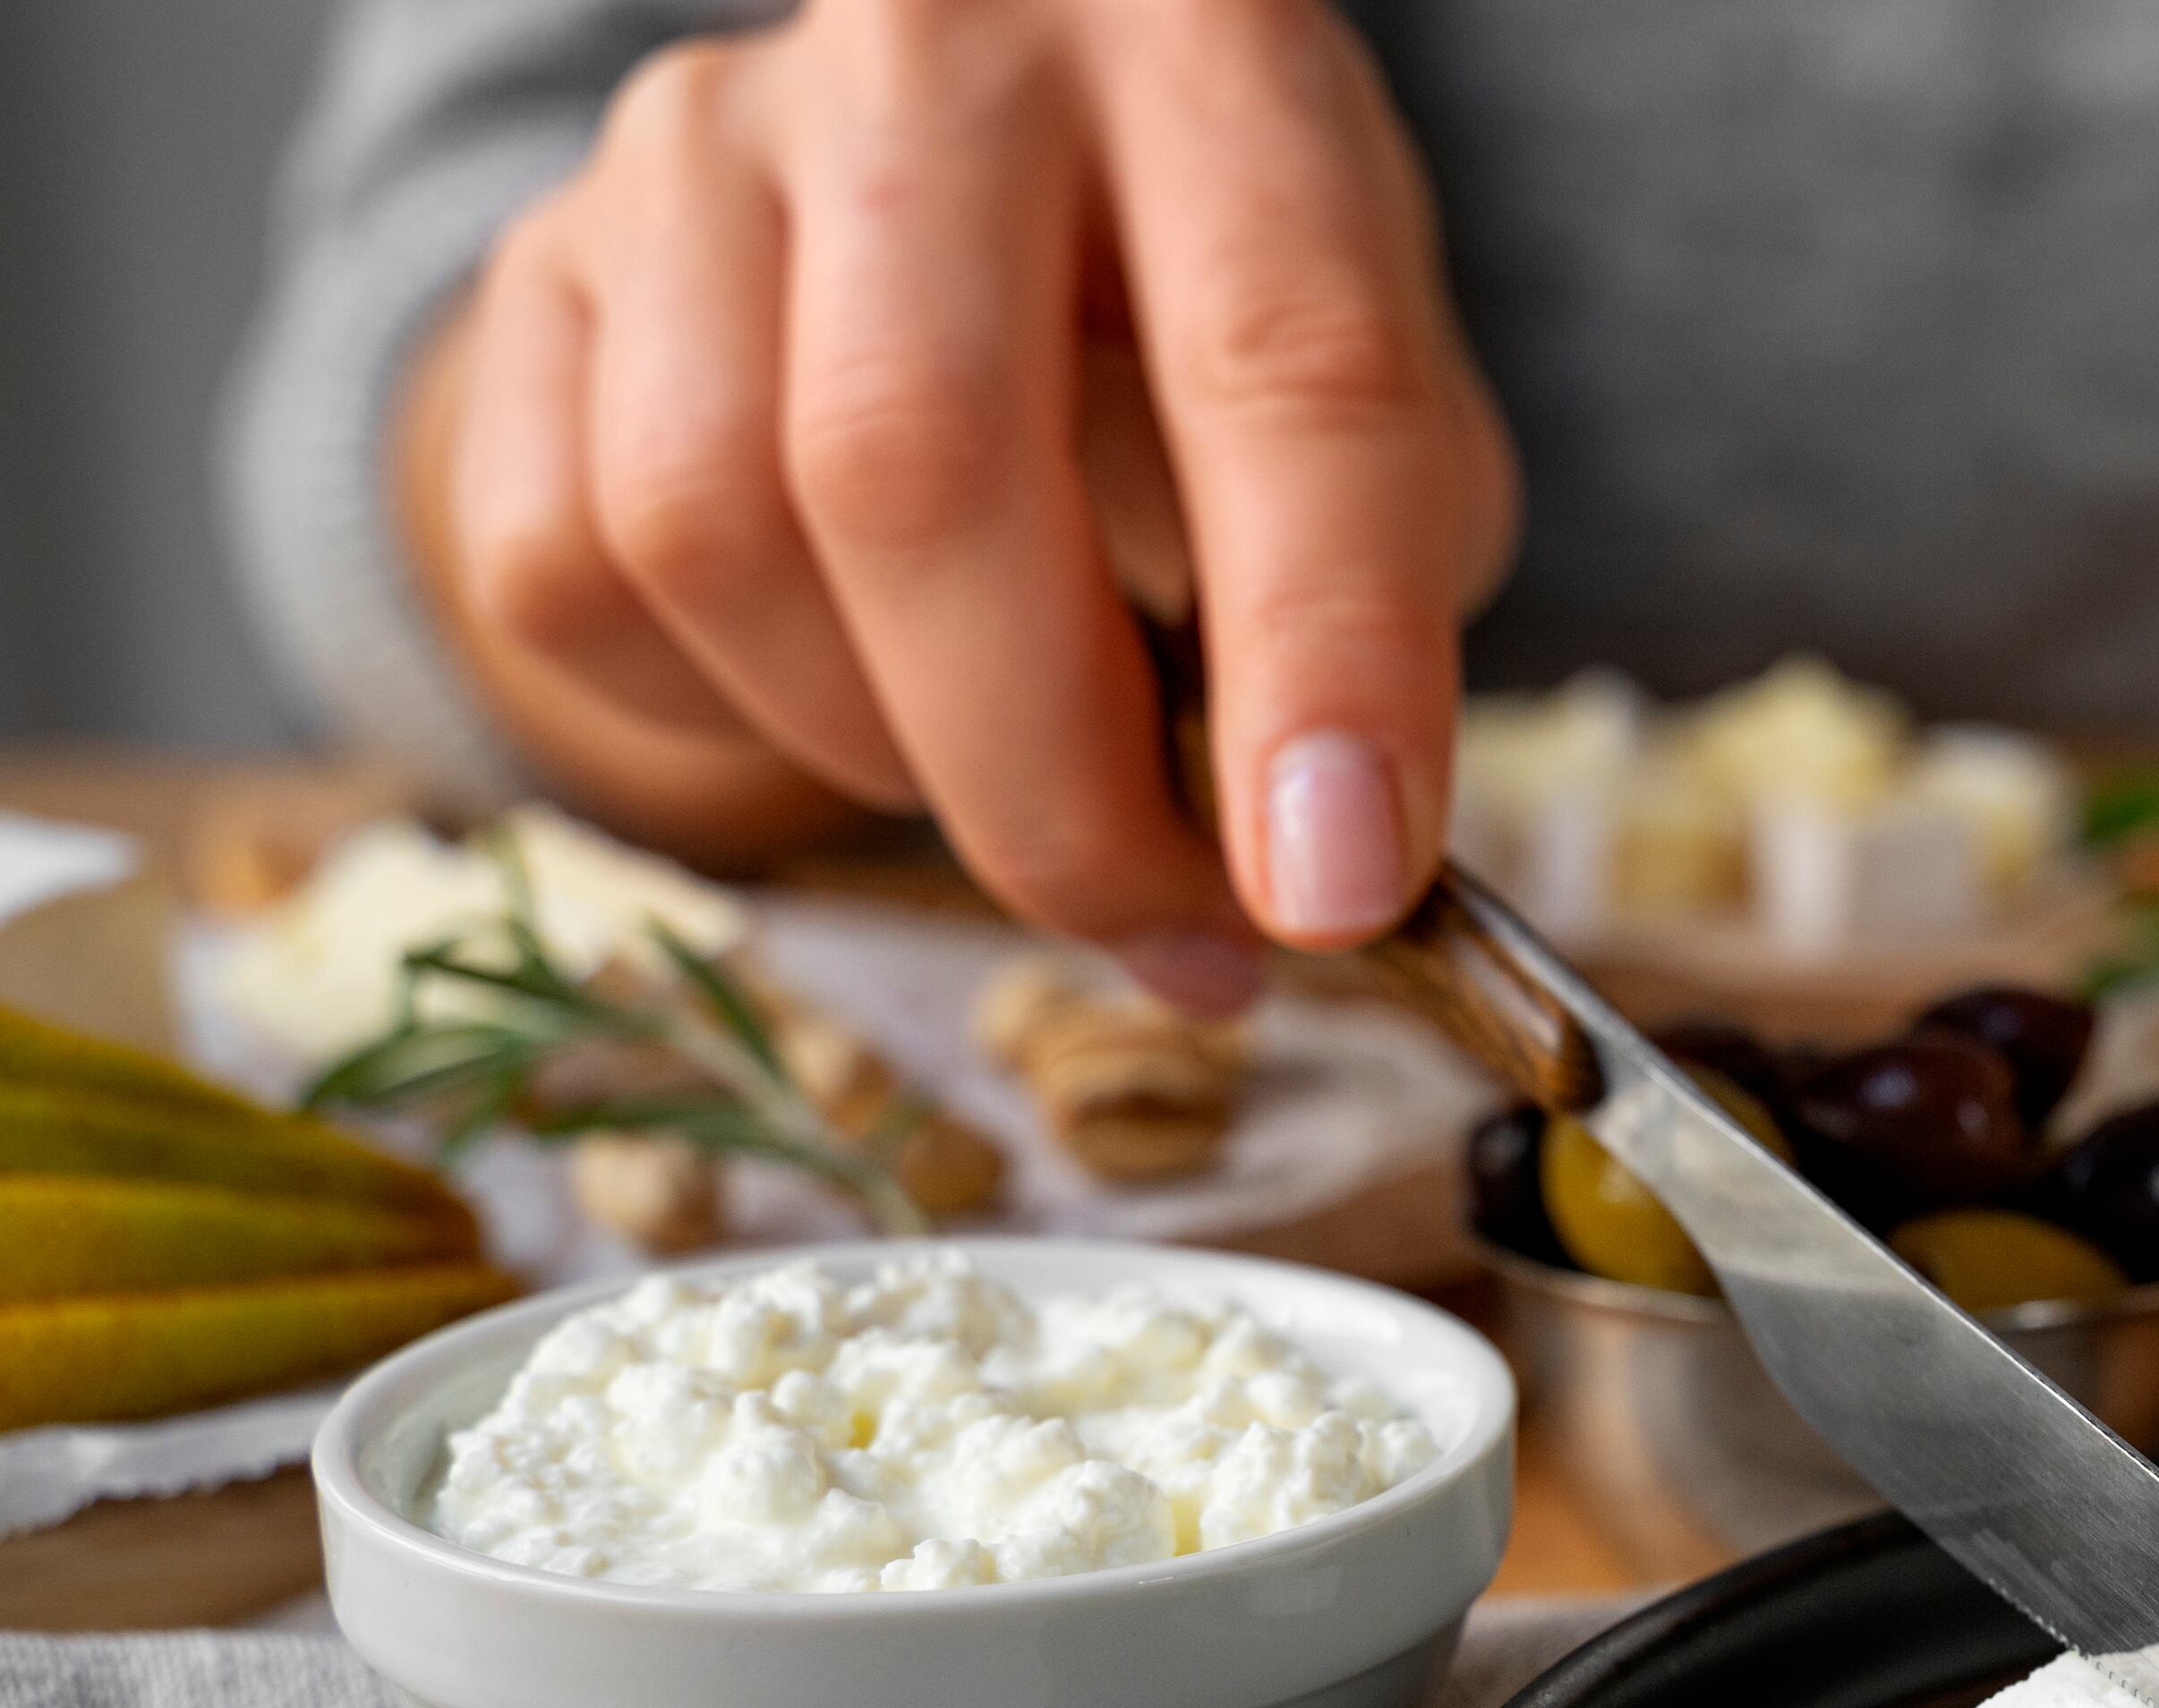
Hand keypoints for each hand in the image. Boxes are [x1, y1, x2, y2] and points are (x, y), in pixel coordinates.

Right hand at [397, 0, 1517, 1006]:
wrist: (966, 154)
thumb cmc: (1207, 298)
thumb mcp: (1378, 387)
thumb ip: (1377, 599)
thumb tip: (1314, 869)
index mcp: (1202, 46)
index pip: (1280, 363)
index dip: (1317, 656)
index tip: (1337, 893)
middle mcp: (926, 49)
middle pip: (918, 468)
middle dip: (1054, 787)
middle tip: (1172, 930)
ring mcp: (697, 145)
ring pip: (710, 536)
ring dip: (886, 756)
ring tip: (1024, 783)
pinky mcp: (542, 266)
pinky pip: (564, 574)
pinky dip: (716, 715)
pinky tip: (849, 688)